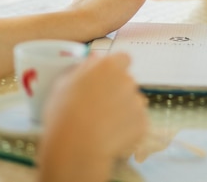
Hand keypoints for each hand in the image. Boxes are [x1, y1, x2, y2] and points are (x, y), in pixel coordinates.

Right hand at [38, 52, 147, 181]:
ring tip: (103, 125)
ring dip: (123, 110)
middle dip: (117, 92)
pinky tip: (109, 137)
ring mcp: (137, 102)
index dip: (116, 68)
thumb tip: (92, 61)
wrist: (75, 147)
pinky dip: (127, 129)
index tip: (107, 78)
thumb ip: (82, 69)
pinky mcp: (143, 123)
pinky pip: (136, 123)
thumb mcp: (63, 84)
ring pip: (133, 103)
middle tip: (100, 107)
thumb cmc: (63, 114)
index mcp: (108, 66)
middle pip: (127, 82)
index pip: (123, 59)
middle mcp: (127, 80)